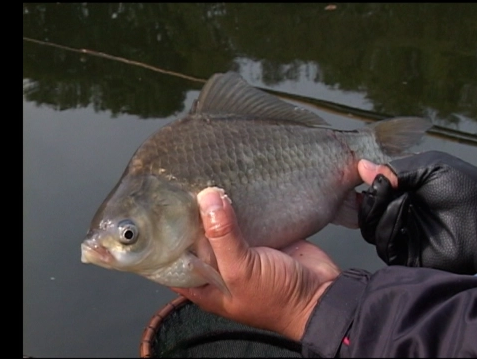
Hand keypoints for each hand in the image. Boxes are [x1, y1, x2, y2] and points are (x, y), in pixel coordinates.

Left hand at [171, 187, 339, 340]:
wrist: (321, 295)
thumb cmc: (276, 298)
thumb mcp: (241, 271)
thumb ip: (222, 235)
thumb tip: (207, 197)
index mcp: (204, 285)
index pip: (172, 260)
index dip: (162, 238)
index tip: (155, 209)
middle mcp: (218, 268)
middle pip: (196, 238)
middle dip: (190, 215)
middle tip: (179, 184)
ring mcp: (241, 251)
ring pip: (221, 225)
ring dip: (215, 207)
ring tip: (202, 178)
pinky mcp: (261, 237)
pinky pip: (245, 218)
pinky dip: (239, 205)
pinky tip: (231, 184)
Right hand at [357, 151, 476, 275]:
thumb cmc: (463, 187)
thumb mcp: (427, 167)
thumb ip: (394, 169)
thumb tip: (362, 166)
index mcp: (401, 196)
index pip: (371, 195)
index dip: (368, 186)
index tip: (369, 175)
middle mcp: (397, 218)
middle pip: (366, 214)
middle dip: (372, 198)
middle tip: (385, 187)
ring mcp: (400, 238)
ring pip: (370, 229)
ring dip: (381, 210)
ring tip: (402, 198)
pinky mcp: (405, 256)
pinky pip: (383, 244)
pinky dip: (389, 224)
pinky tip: (404, 210)